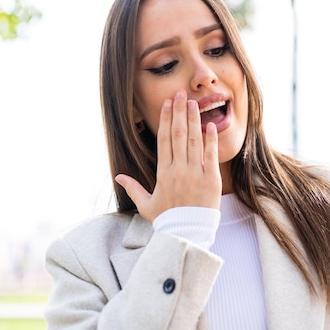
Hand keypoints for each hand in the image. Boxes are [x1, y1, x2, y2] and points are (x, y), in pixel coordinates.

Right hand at [115, 90, 221, 222]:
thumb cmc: (167, 220)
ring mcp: (195, 173)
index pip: (163, 139)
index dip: (165, 119)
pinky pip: (211, 155)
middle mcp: (178, 169)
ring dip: (193, 120)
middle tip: (181, 93)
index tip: (167, 104)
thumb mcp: (146, 205)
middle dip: (179, 112)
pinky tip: (210, 125)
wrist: (187, 235)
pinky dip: (210, 139)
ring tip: (194, 103)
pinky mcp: (211, 179)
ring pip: (193, 141)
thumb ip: (133, 188)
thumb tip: (118, 176)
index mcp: (163, 172)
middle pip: (177, 134)